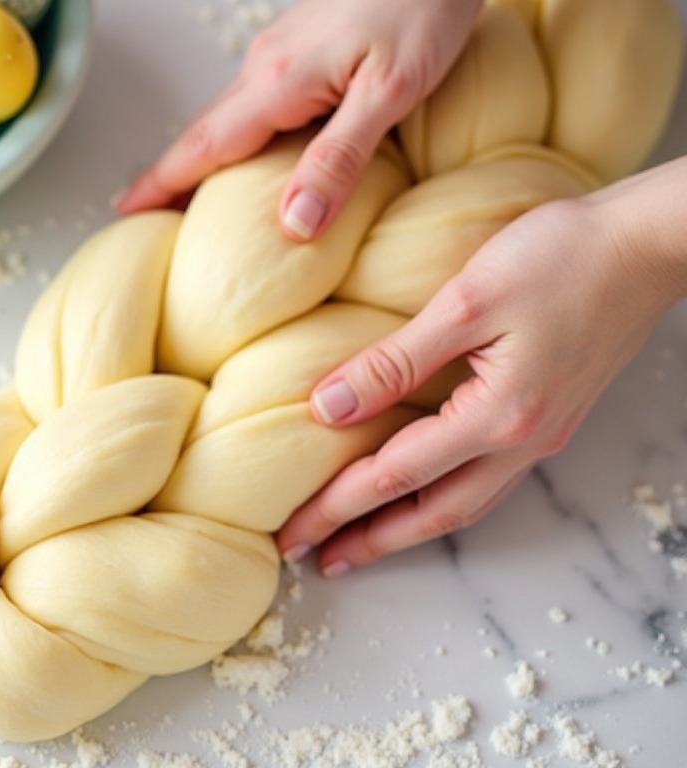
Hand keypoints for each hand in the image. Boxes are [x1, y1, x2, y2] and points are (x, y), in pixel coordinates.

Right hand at [115, 0, 482, 240]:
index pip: (205, 145)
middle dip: (170, 176)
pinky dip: (231, 137)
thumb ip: (340, 159)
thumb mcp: (391, 92)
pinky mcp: (298, 48)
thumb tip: (295, 224)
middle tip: (145, 217)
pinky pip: (250, 104)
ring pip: (226, 118)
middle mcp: (267, 66)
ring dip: (199, 157)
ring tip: (184, 197)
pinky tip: (243, 155)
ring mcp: (279, 53)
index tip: (127, 211)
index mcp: (280, 82)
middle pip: (204, 133)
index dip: (164, 182)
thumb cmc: (425, 10)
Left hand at [277, 184, 686, 575]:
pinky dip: (442, 500)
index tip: (291, 531)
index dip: (337, 506)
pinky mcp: (547, 420)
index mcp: (499, 416)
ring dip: (406, 529)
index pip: (396, 476)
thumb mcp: (466, 301)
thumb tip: (328, 405)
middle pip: (432, 513)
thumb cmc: (561, 256)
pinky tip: (419, 493)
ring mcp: (540, 437)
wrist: (647, 245)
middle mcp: (522, 442)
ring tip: (359, 542)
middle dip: (370, 540)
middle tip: (315, 558)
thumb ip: (396, 359)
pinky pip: (486, 481)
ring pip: (463, 505)